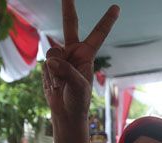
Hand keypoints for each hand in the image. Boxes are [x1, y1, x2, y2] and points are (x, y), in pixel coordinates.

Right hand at [42, 0, 118, 142]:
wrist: (65, 113)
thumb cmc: (78, 101)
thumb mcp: (78, 87)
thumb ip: (66, 72)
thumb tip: (51, 60)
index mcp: (86, 55)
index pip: (98, 34)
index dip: (107, 21)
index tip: (117, 7)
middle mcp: (73, 52)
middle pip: (70, 25)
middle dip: (68, 8)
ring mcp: (60, 57)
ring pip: (52, 51)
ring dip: (55, 69)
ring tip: (61, 84)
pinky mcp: (48, 64)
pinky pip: (45, 63)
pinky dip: (49, 75)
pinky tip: (55, 85)